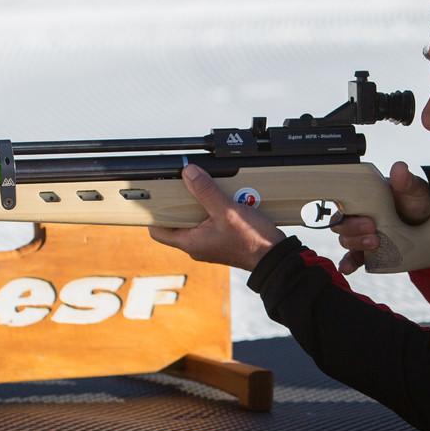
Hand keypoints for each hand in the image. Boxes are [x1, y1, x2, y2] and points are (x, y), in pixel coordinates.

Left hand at [148, 164, 286, 270]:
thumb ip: (206, 191)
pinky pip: (210, 220)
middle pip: (177, 220)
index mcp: (190, 242)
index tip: (157, 196)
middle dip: (182, 202)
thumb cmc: (252, 241)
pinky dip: (213, 209)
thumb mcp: (226, 211)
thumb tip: (189, 174)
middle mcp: (196, 245)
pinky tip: (224, 199)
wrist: (274, 256)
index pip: (158, 231)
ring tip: (210, 191)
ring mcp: (209, 242)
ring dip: (201, 203)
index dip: (155, 213)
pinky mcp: (221, 238)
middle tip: (187, 186)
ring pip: (195, 219)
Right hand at [333, 161, 429, 274]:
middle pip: (342, 224)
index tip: (368, 218)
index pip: (344, 203)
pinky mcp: (367, 251)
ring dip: (356, 244)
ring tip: (374, 244)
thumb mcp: (415, 192)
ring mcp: (362, 234)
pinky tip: (347, 268)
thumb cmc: (418, 204)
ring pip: (346, 240)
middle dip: (354, 230)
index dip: (348, 211)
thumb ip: (406, 182)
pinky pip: (352, 258)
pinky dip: (347, 263)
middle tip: (373, 230)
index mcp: (365, 198)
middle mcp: (359, 216)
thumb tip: (400, 168)